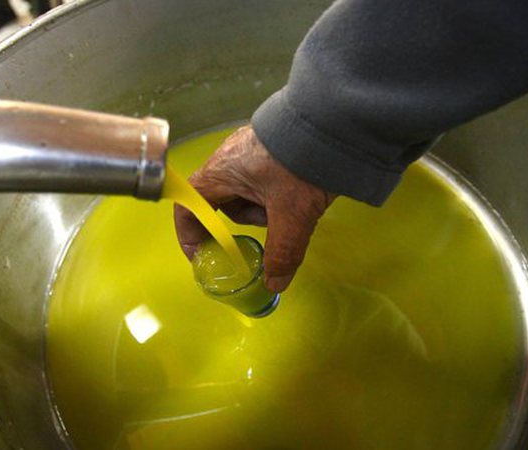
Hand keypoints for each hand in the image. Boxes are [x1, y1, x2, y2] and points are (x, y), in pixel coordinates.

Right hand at [174, 126, 335, 292]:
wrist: (338, 122)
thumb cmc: (304, 162)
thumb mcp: (293, 216)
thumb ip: (281, 253)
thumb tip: (274, 283)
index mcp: (222, 170)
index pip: (189, 204)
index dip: (190, 233)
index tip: (203, 254)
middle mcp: (229, 156)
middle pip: (222, 201)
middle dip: (245, 220)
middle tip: (270, 227)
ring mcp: (250, 148)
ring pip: (246, 191)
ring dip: (264, 207)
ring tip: (293, 205)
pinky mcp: (270, 145)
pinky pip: (262, 178)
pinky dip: (276, 193)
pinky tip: (299, 192)